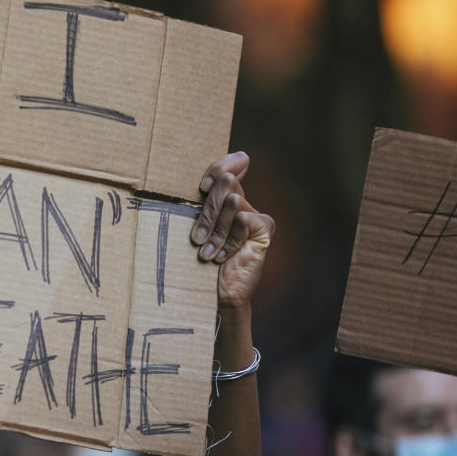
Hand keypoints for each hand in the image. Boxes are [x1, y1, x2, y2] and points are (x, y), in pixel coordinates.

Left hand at [190, 152, 273, 310]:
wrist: (212, 293)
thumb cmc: (195, 259)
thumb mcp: (191, 226)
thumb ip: (197, 203)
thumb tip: (202, 184)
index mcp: (224, 196)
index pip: (233, 162)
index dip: (218, 168)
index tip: (202, 188)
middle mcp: (243, 202)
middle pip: (227, 180)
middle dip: (208, 210)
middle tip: (197, 237)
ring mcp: (256, 216)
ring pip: (233, 201)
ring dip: (215, 231)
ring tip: (206, 252)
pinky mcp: (265, 230)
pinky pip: (245, 219)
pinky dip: (229, 239)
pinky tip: (222, 257)